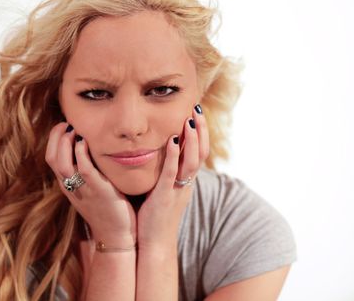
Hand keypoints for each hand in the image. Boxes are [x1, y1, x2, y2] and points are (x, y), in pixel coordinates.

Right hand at [45, 122, 136, 246]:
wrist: (115, 235)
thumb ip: (83, 171)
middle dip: (56, 136)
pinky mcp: (98, 190)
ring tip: (74, 130)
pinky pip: (84, 169)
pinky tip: (85, 143)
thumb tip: (85, 148)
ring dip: (65, 143)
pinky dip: (81, 153)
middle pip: (52, 158)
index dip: (54, 139)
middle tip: (66, 123)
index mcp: (66, 185)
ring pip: (62, 163)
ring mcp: (82, 189)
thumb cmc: (105, 209)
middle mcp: (70, 187)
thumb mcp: (88, 190)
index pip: (50, 158)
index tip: (64, 126)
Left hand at [136, 105, 209, 251]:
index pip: (199, 152)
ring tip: (189, 119)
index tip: (196, 112)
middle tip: (196, 108)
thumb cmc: (154, 216)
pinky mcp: (164, 196)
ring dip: (191, 139)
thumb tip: (161, 153)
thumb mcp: (164, 190)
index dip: (200, 132)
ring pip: (191, 161)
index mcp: (185, 180)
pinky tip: (171, 140)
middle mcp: (185, 183)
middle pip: (201, 153)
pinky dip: (173, 156)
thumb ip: (165, 172)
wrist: (153, 244)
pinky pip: (171, 173)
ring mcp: (176, 189)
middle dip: (200, 130)